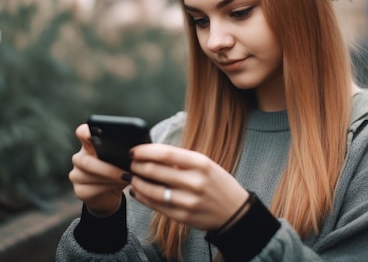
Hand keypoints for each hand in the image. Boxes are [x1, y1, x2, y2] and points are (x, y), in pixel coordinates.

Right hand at [69, 124, 127, 215]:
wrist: (111, 195)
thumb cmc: (119, 171)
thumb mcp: (123, 160)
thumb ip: (124, 152)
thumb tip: (135, 152)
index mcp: (90, 145)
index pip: (82, 133)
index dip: (86, 133)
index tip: (93, 135)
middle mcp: (79, 158)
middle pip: (86, 160)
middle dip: (108, 168)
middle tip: (126, 173)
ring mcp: (77, 174)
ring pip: (89, 175)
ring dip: (111, 178)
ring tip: (127, 179)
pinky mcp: (79, 190)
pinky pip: (91, 189)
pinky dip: (108, 188)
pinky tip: (118, 187)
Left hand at [128, 143, 248, 230]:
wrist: (235, 212)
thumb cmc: (218, 184)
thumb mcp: (206, 165)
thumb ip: (181, 160)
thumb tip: (152, 155)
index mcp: (201, 164)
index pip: (166, 154)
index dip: (145, 151)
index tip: (134, 150)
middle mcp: (195, 182)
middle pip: (155, 171)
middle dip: (138, 166)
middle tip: (131, 164)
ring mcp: (188, 201)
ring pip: (152, 190)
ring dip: (137, 183)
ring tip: (132, 178)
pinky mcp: (183, 216)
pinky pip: (157, 206)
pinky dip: (143, 198)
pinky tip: (138, 192)